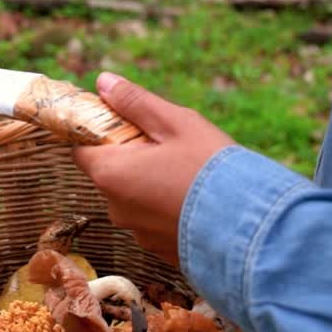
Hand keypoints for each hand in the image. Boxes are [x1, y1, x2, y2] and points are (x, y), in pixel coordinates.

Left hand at [72, 73, 234, 263]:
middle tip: (170, 143)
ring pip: (134, 197)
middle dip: (131, 155)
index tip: (125, 122)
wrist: (250, 228)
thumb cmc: (210, 168)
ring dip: (151, 182)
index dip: (98, 130)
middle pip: (110, 172)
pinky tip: (197, 199)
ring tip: (190, 172)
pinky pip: (155, 220)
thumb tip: (103, 81)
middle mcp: (116, 208)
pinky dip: (167, 207)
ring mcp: (138, 233)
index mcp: (112, 173)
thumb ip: (134, 102)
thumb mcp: (175, 123)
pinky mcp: (161, 250)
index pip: (81, 148)